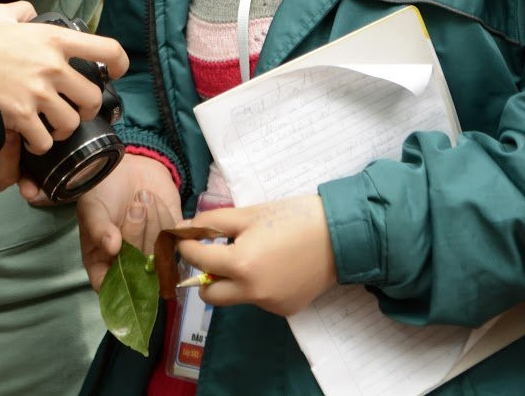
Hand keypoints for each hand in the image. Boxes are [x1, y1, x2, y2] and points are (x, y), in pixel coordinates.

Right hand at [0, 12, 127, 154]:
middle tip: (73, 111)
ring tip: (50, 128)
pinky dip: (40, 144)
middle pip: (93, 98)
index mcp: (55, 40)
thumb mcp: (4, 13)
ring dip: (62, 129)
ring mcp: (38, 93)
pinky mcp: (21, 116)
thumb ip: (25, 12)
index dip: (120, 64)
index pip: (109, 50)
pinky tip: (31, 139)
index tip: (114, 73)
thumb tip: (32, 13)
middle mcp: (53, 66)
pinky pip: (44, 141)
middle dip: (86, 109)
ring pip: (71, 123)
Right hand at [76, 153, 180, 290]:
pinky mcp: (170, 237)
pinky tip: (156, 200)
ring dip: (152, 220)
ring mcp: (150, 251)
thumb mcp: (92, 208)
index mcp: (101, 261)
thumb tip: (111, 247)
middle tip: (135, 207)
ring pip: (158, 251)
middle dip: (137, 234)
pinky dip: (166, 216)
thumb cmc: (102, 190)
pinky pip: (175, 237)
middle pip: (138, 268)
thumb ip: (99, 229)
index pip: (109, 287)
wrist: (125, 166)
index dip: (118, 283)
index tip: (123, 262)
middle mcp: (127, 263)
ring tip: (143, 196)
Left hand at [174, 195, 337, 315]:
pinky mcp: (285, 309)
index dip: (186, 246)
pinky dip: (259, 285)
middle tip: (212, 256)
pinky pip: (259, 299)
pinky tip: (277, 266)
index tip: (185, 238)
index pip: (198, 260)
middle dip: (203, 277)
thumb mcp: (250, 214)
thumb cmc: (293, 218)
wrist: (340, 235)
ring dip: (234, 280)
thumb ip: (213, 222)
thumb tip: (184, 229)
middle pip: (210, 296)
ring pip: (236, 297)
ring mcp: (269, 304)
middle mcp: (252, 292)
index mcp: (240, 264)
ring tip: (255, 254)